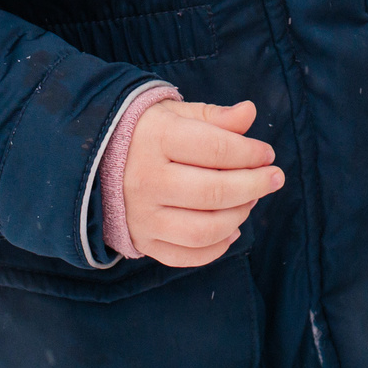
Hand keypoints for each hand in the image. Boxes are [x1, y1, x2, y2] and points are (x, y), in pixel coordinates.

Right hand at [122, 100, 284, 267]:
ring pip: (205, 228)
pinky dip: (217, 248)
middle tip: (274, 178)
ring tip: (251, 200)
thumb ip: (213, 116)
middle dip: (255, 185)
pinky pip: (187, 255)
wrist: (93, 161)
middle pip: (214, 192)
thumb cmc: (143, 132)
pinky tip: (232, 229)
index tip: (267, 154)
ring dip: (239, 215)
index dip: (250, 153)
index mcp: (155, 139)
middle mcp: (146, 180)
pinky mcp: (142, 240)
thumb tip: (249, 112)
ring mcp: (143, 215)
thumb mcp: (174, 113)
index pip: (216, 149)